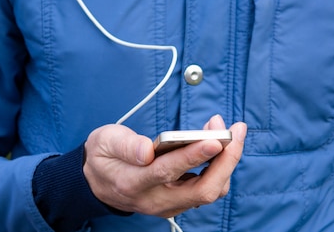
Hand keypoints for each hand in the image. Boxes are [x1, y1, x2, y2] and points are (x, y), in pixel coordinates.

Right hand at [83, 115, 246, 217]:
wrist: (97, 182)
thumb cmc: (104, 155)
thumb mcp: (105, 141)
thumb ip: (125, 145)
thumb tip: (147, 150)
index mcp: (132, 182)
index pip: (167, 171)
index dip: (193, 155)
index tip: (214, 139)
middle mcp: (154, 200)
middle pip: (202, 190)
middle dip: (226, 160)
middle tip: (236, 130)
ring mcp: (169, 204)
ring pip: (209, 191)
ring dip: (226, 161)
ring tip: (227, 129)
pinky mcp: (178, 202)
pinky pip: (207, 188)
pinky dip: (219, 165)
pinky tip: (218, 141)